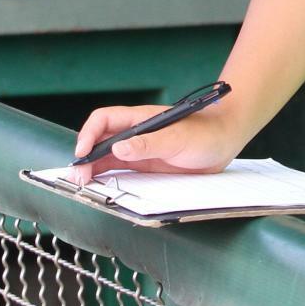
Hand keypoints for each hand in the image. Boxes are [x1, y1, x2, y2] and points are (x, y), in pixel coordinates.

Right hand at [69, 101, 241, 183]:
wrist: (225, 140)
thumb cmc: (205, 132)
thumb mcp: (177, 138)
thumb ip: (148, 144)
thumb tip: (118, 148)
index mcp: (139, 119)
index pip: (104, 120)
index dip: (88, 134)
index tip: (82, 152)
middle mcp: (136, 133)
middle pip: (100, 140)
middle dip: (85, 156)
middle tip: (79, 177)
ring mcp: (140, 149)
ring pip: (107, 157)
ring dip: (93, 168)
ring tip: (84, 184)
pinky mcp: (147, 164)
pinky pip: (121, 169)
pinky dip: (108, 177)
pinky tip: (101, 185)